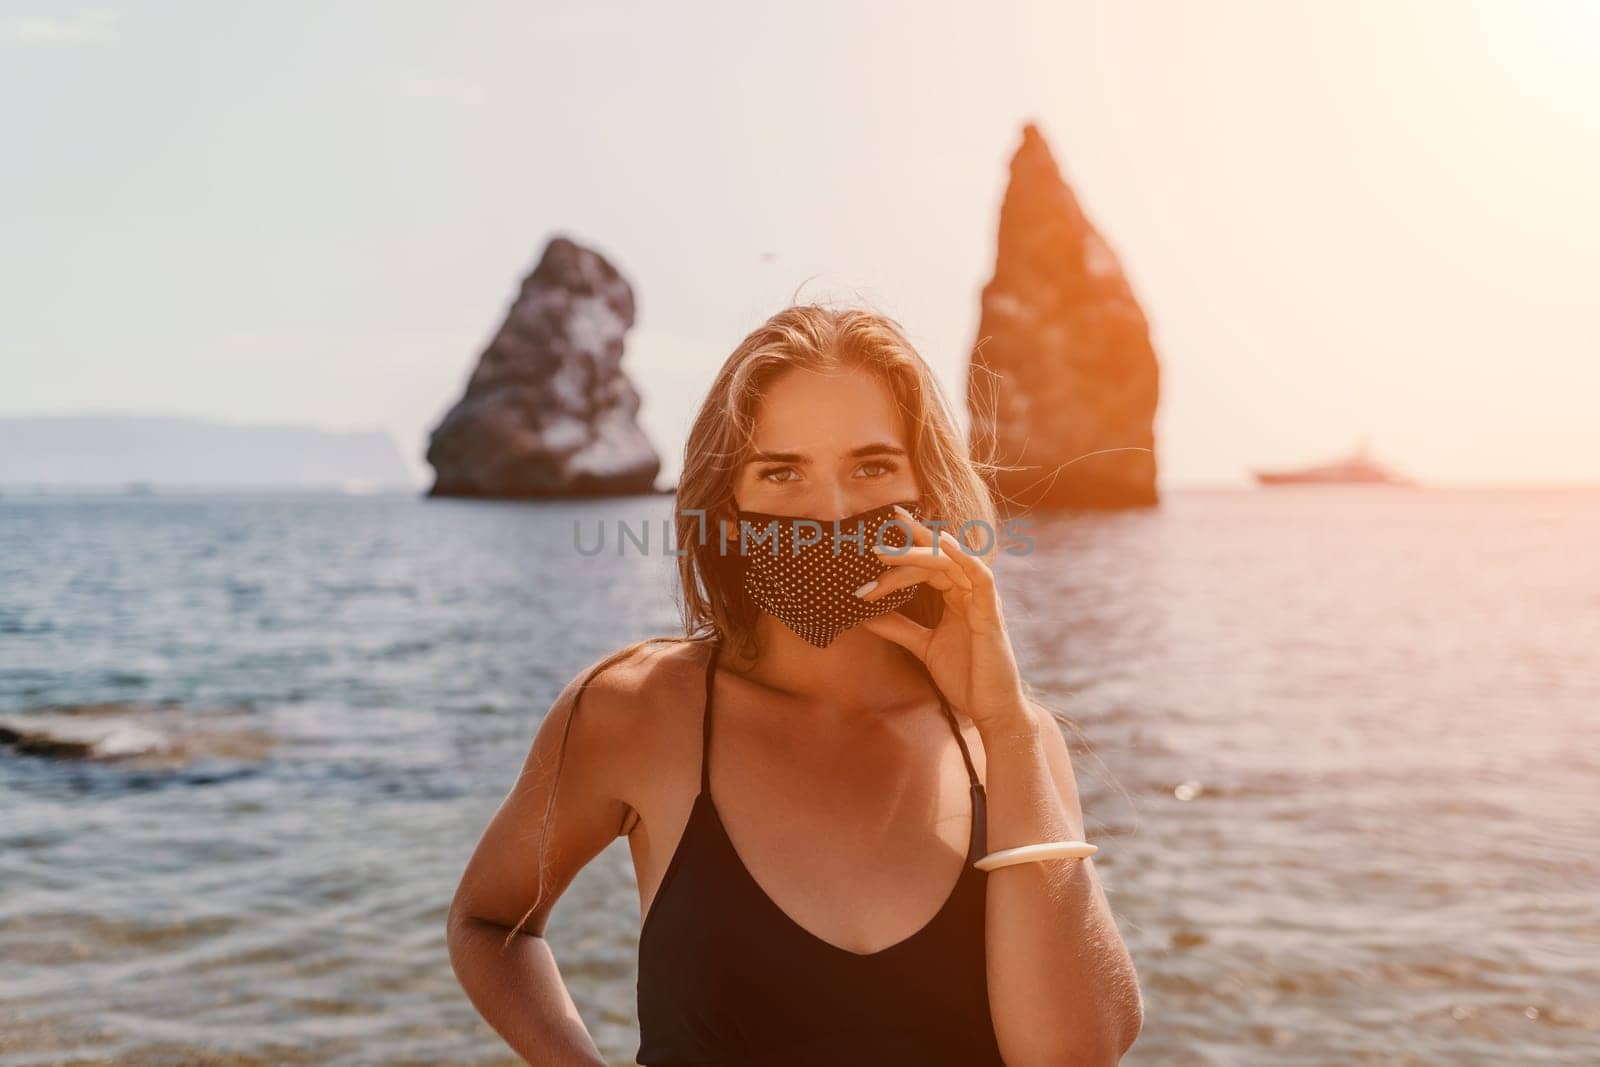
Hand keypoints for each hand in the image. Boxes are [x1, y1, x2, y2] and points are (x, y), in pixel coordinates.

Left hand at [855, 504, 1031, 735]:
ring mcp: (982, 600)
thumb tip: (863, 614)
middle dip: (905, 547)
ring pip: (951, 562)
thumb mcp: (924, 646)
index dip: (898, 559)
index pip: (926, 565)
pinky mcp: (991, 614)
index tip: (867, 558)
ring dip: (919, 553)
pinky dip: (964, 558)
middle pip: (936, 557)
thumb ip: (899, 627)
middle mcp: (969, 592)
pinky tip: (944, 544)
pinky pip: (981, 577)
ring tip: (887, 549)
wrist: (991, 708)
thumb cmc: (965, 676)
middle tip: (873, 540)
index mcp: (956, 596)